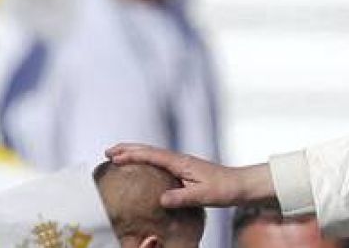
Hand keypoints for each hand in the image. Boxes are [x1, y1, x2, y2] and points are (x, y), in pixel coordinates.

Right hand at [105, 143, 275, 207]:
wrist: (241, 185)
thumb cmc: (224, 189)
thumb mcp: (202, 196)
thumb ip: (182, 198)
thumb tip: (161, 200)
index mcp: (181, 162)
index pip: (151, 155)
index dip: (131, 155)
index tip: (114, 156)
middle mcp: (179, 159)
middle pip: (149, 150)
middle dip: (128, 149)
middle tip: (108, 151)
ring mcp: (182, 164)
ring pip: (153, 154)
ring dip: (135, 153)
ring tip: (118, 156)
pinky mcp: (184, 170)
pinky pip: (159, 162)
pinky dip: (146, 161)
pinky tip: (142, 168)